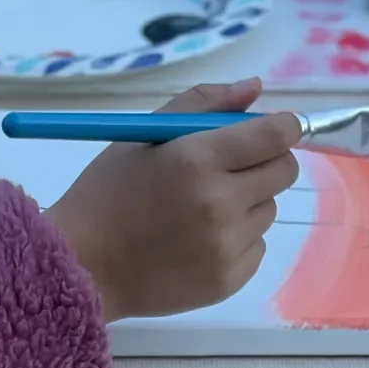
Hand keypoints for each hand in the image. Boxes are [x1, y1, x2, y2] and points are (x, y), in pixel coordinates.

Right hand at [46, 80, 300, 322]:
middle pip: (283, 170)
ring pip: (268, 207)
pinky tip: (198, 236)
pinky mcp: (229, 280)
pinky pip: (256, 244)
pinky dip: (237, 236)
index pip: (274, 134)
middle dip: (266, 159)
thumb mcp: (142, 136)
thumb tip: (254, 87)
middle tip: (230, 164)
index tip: (275, 125)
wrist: (84, 267)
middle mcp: (219, 202)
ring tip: (200, 205)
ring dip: (247, 199)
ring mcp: (226, 245)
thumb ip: (200, 105)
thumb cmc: (107, 192)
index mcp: (195, 158)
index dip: (284, 125)